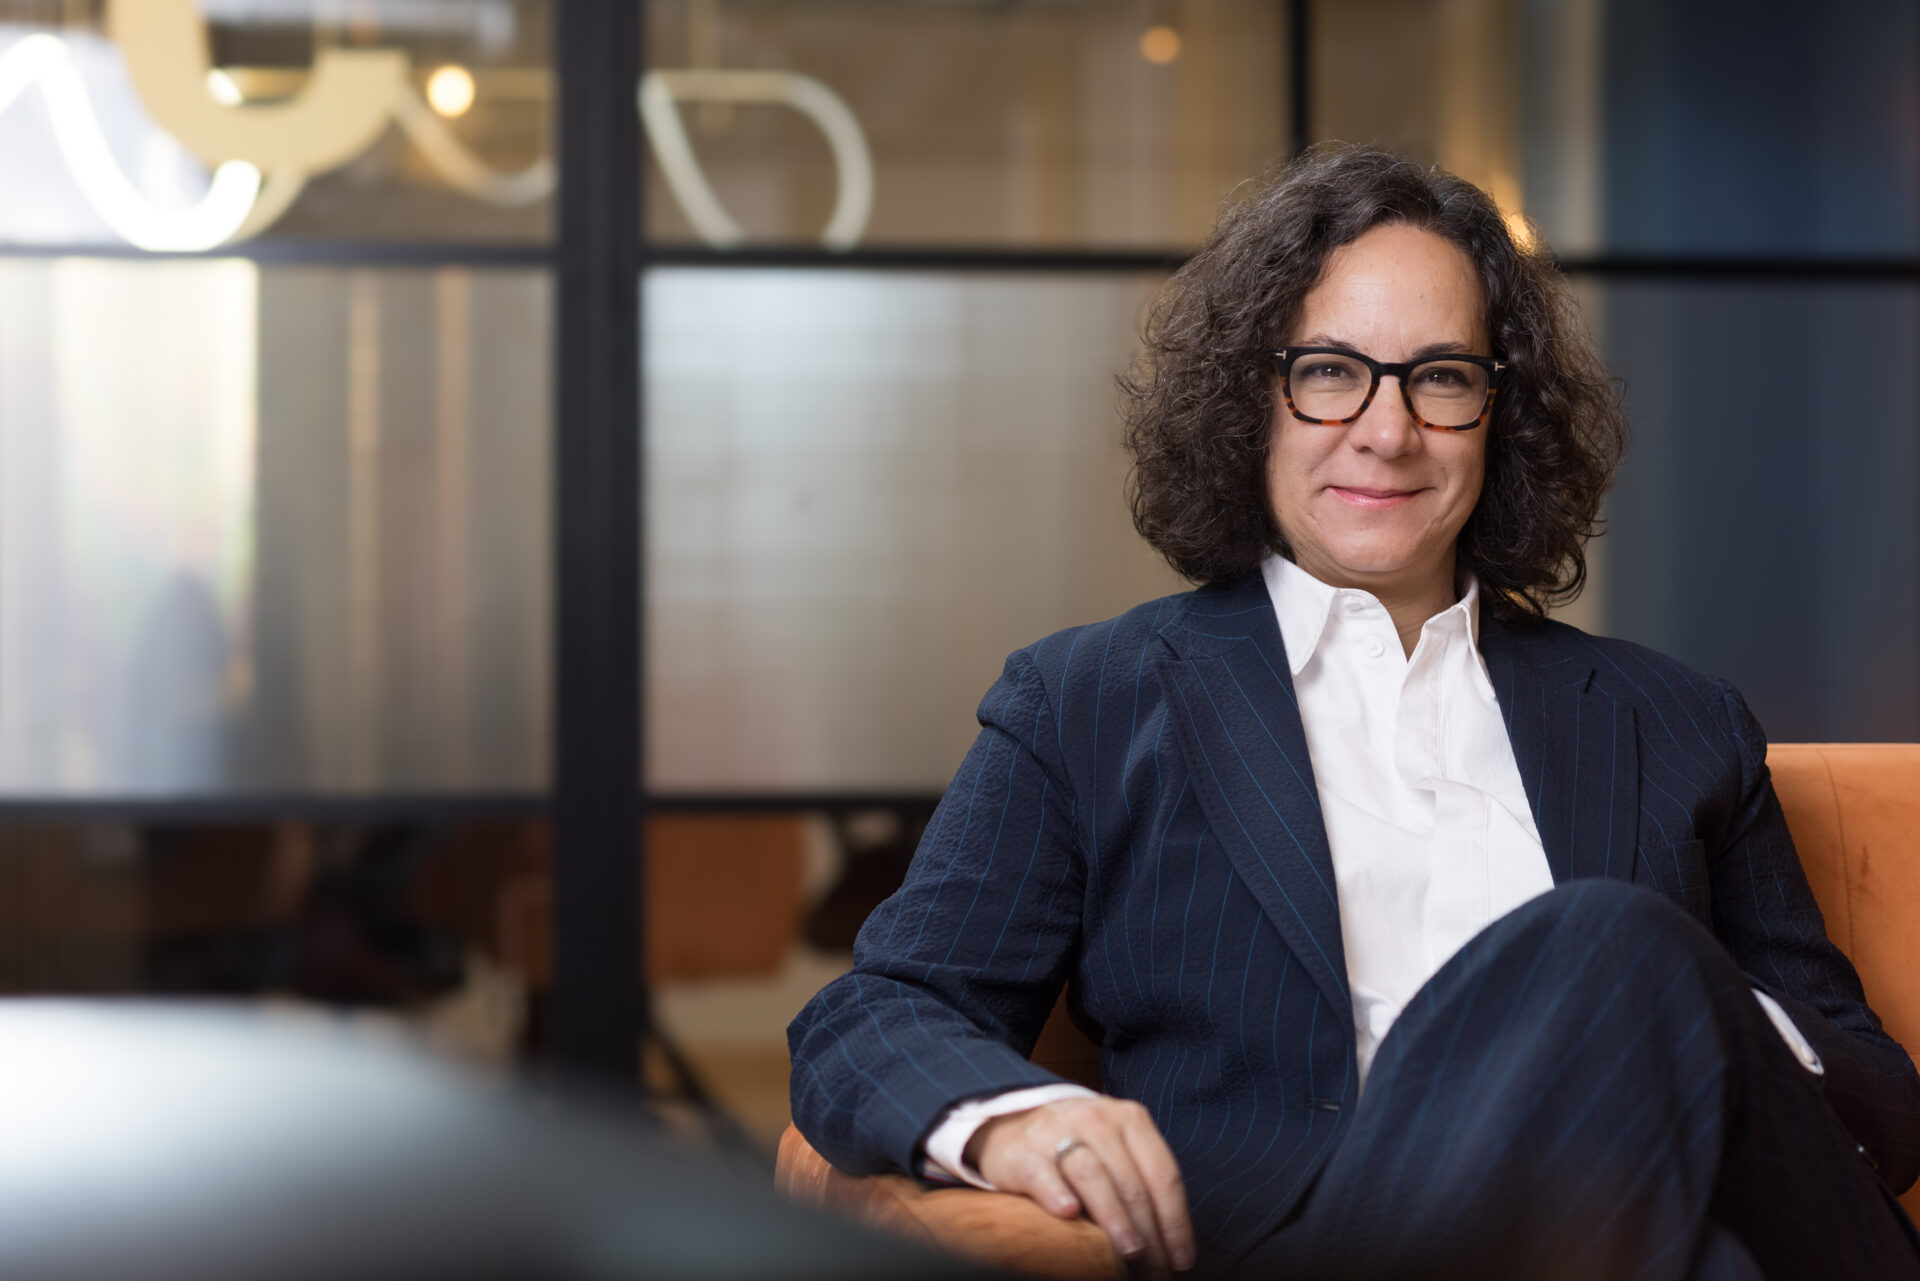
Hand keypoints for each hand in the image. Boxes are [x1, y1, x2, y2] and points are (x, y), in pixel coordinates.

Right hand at [965, 1096, 1194, 1273]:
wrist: (1013, 1126)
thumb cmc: (1077, 1148)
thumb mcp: (1116, 1150)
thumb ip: (1141, 1182)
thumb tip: (1172, 1244)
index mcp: (1129, 1119)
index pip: (1163, 1175)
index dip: (1177, 1222)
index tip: (1182, 1260)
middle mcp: (1096, 1119)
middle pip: (1132, 1183)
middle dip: (1150, 1234)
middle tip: (1156, 1271)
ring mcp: (1057, 1132)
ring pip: (1093, 1175)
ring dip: (1115, 1219)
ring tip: (1129, 1254)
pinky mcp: (1023, 1151)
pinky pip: (1043, 1174)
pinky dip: (1056, 1194)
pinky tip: (1069, 1214)